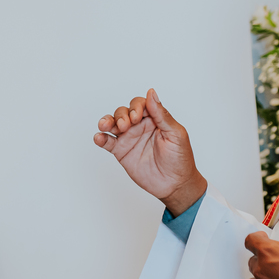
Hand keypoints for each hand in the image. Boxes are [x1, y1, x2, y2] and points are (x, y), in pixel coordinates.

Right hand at [94, 88, 207, 215]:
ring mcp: (129, 138)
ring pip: (112, 123)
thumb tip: (151, 94)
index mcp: (154, 120)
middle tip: (126, 126)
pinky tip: (99, 137)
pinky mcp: (121, 151)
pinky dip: (100, 138)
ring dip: (107, 121)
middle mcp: (140, 127)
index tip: (138, 117)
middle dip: (121, 115)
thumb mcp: (176, 134)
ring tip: (105, 126)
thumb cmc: (180, 159)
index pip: (141, 105)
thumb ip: (162, 115)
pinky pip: (107, 141)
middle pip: (124, 112)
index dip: (137, 107)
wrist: (175, 185)